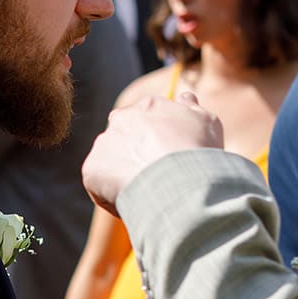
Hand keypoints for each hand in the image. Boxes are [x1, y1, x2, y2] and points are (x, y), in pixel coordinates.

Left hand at [80, 94, 224, 211]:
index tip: (167, 159)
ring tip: (145, 191)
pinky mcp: (91, 169)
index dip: (156, 142)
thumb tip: (185, 97)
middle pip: (125, 138)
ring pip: (110, 161)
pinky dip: (111, 193)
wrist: (179, 180)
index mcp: (148, 106)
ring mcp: (104, 143)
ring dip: (122, 174)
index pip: (146, 121)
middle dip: (135, 155)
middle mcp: (121, 119)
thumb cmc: (197, 152)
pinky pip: (98, 183)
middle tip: (154, 177)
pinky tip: (133, 201)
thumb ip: (192, 109)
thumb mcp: (206, 123)